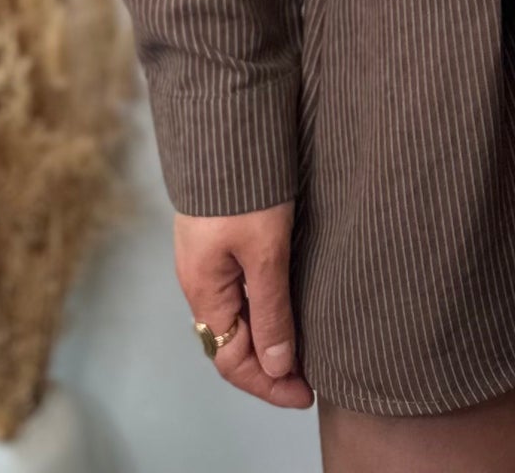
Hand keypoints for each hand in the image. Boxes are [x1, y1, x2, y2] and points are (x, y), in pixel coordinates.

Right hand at [173, 203, 312, 410]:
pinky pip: (240, 288)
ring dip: (269, 336)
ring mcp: (209, 257)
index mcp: (204, 291)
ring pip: (237, 315)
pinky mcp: (221, 235)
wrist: (225, 121)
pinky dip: (265, 307)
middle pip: (233, 342)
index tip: (308, 392)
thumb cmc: (244, 187)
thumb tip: (277, 366)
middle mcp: (201, 280)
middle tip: (313, 374)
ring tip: (306, 345)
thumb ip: (271, 310)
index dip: (270, 383)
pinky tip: (289, 304)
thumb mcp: (265, 251)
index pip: (232, 360)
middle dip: (270, 366)